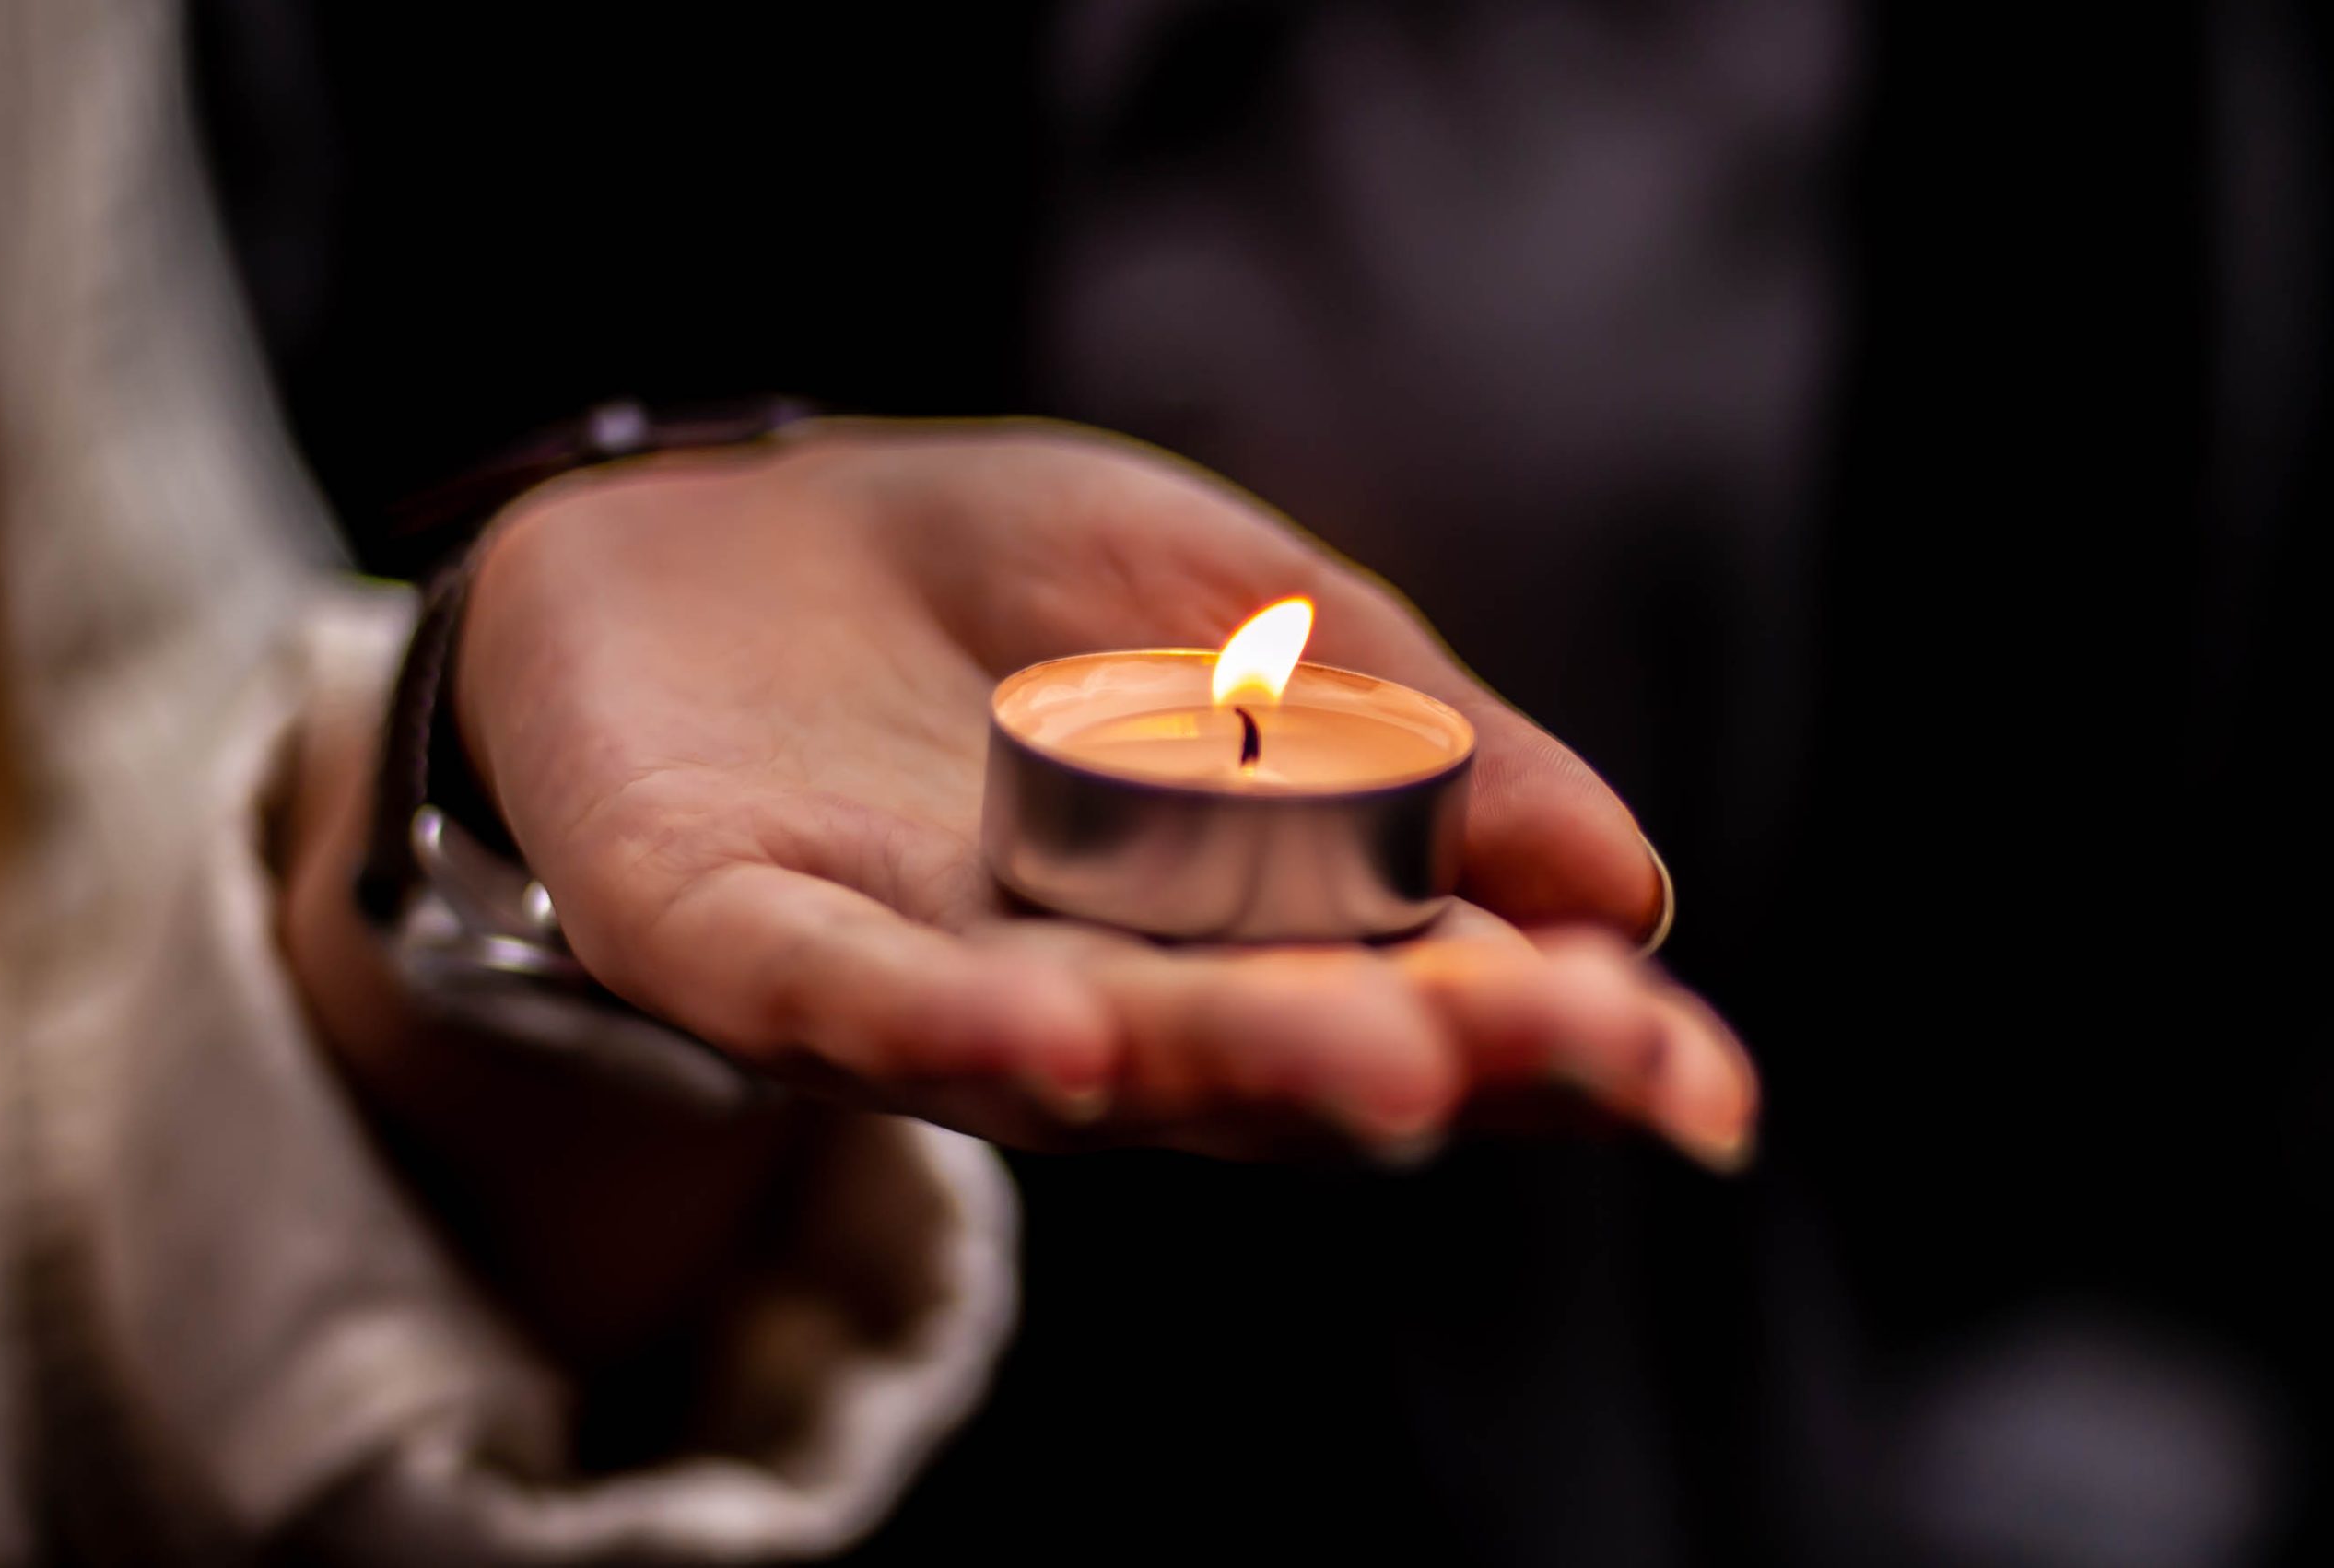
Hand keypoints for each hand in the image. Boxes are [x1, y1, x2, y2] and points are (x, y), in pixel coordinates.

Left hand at [453, 420, 1754, 1165]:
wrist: (713, 537)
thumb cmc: (995, 586)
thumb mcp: (1237, 607)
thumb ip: (1411, 738)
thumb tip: (1628, 890)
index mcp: (1229, 929)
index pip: (1411, 1008)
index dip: (1555, 1049)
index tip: (1698, 1068)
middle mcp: (1092, 997)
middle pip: (1274, 1061)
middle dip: (1437, 1056)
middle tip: (1595, 1052)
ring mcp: (912, 985)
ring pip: (1089, 1059)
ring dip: (1234, 1066)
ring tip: (1391, 1063)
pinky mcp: (734, 942)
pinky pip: (844, 1006)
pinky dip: (949, 1028)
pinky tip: (1067, 1038)